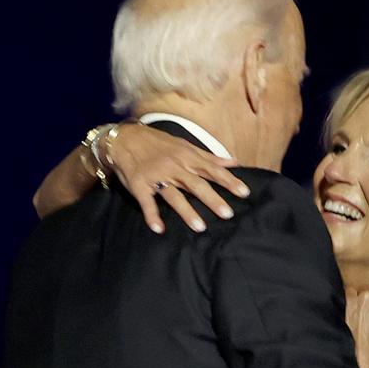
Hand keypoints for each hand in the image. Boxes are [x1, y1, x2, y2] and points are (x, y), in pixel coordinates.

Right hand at [107, 123, 249, 232]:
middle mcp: (174, 167)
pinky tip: (159, 229)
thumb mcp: (184, 146)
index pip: (212, 170)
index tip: (244, 192)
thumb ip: (209, 157)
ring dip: (186, 211)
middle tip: (228, 214)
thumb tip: (234, 162)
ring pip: (174, 195)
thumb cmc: (159, 144)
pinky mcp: (139, 186)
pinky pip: (146, 202)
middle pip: (196, 185)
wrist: (124, 138)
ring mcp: (156, 176)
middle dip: (212, 199)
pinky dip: (152, 215)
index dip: (229, 181)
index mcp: (187, 157)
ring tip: (200, 227)